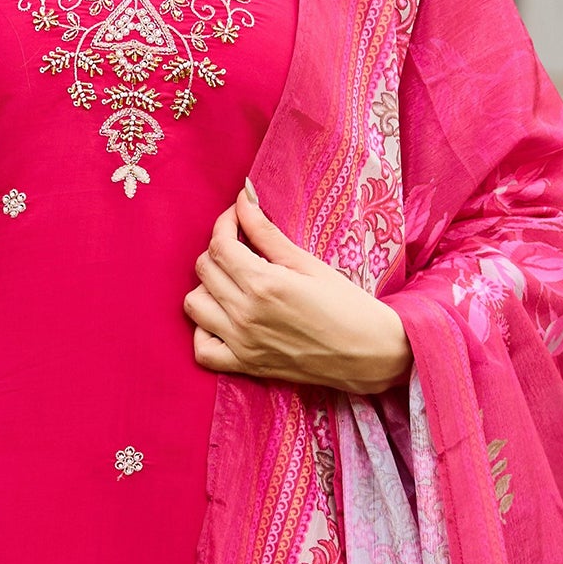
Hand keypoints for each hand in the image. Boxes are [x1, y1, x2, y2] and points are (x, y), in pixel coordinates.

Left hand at [185, 185, 411, 394]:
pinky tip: (222, 320)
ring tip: (232, 283)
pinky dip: (204, 333)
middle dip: (218, 250)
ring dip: (207, 287)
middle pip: (204, 270)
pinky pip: (202, 350)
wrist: (368, 352)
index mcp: (264, 283)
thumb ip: (268, 232)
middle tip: (241, 247)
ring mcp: (242, 343)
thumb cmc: (346, 304)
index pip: (220, 244)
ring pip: (194, 305)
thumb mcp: (307, 263)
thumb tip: (243, 198)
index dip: (225, 223)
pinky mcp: (245, 365)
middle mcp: (246, 314)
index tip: (238, 217)